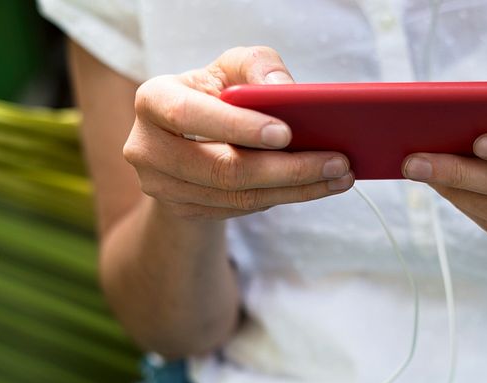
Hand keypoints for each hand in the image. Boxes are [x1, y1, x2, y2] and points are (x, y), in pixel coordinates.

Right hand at [122, 46, 353, 222]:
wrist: (186, 139)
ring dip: (296, 189)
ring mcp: (162, 187)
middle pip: (222, 169)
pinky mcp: (184, 211)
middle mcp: (147, 148)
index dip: (238, 126)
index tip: (287, 133)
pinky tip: (315, 185)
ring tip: (339, 176)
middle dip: (287, 169)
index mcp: (152, 100)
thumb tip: (285, 91)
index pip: (189, 115)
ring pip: (238, 196)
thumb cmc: (215, 92)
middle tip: (338, 163)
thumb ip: (257, 67)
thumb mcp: (231, 68)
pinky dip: (283, 197)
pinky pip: (241, 209)